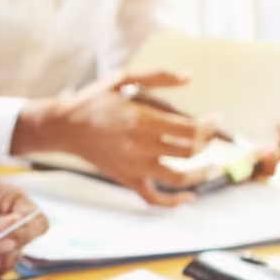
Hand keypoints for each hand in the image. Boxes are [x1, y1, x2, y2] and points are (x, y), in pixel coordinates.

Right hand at [16, 70, 218, 205]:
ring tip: (213, 168)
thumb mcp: (123, 79)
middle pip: (189, 151)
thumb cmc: (93, 101)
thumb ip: (158, 76)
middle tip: (211, 136)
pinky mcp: (127, 179)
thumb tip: (189, 77)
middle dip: (208, 143)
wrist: (63, 127)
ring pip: (178, 178)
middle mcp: (141, 146)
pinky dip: (173, 203)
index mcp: (143, 120)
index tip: (215, 119)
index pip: (190, 129)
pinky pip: (153, 198)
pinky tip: (189, 199)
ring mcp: (134, 166)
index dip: (210, 126)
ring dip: (201, 175)